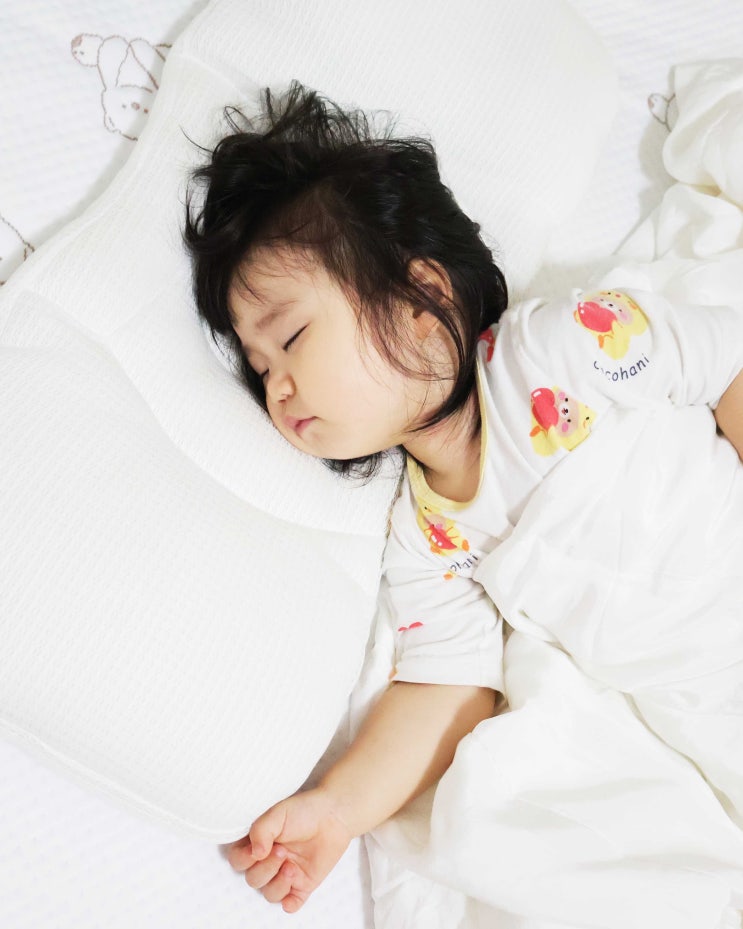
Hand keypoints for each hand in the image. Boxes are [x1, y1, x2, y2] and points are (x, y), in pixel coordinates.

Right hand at [227, 786, 353, 912]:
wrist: (334, 815)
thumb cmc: (304, 810)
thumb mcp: (278, 814)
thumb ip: (261, 830)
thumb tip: (255, 853)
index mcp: (258, 844)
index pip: (238, 861)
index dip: (244, 859)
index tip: (258, 849)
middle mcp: (269, 861)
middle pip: (253, 880)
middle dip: (266, 868)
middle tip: (282, 851)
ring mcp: (286, 874)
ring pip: (269, 894)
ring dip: (278, 884)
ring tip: (292, 867)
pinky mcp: (303, 884)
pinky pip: (291, 903)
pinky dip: (289, 904)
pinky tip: (291, 898)